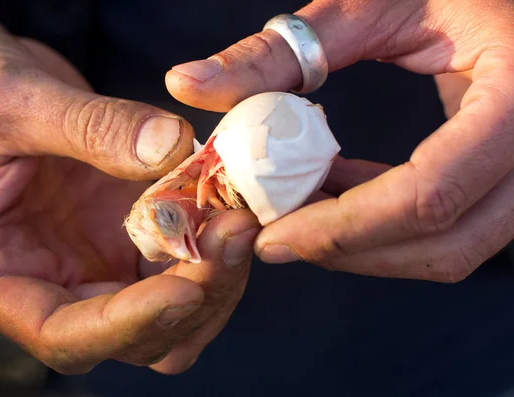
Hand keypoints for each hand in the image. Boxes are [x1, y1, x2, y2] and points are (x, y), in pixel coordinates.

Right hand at [0, 7, 259, 374]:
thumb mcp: (10, 103)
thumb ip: (87, 126)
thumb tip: (172, 147)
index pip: (64, 334)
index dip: (128, 325)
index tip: (185, 288)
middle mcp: (53, 281)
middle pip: (135, 334)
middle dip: (192, 296)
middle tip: (233, 233)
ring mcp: (96, 258)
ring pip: (172, 307)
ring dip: (214, 275)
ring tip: (239, 217)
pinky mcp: (127, 230)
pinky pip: (184, 256)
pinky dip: (213, 241)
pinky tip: (228, 202)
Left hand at [165, 0, 513, 281]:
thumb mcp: (370, 2)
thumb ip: (278, 50)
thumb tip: (185, 82)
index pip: (429, 195)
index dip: (343, 228)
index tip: (271, 237)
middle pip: (446, 243)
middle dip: (352, 250)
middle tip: (278, 238)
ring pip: (452, 249)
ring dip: (369, 245)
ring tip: (303, 211)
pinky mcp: (511, 176)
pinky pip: (454, 225)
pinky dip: (389, 224)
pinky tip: (340, 191)